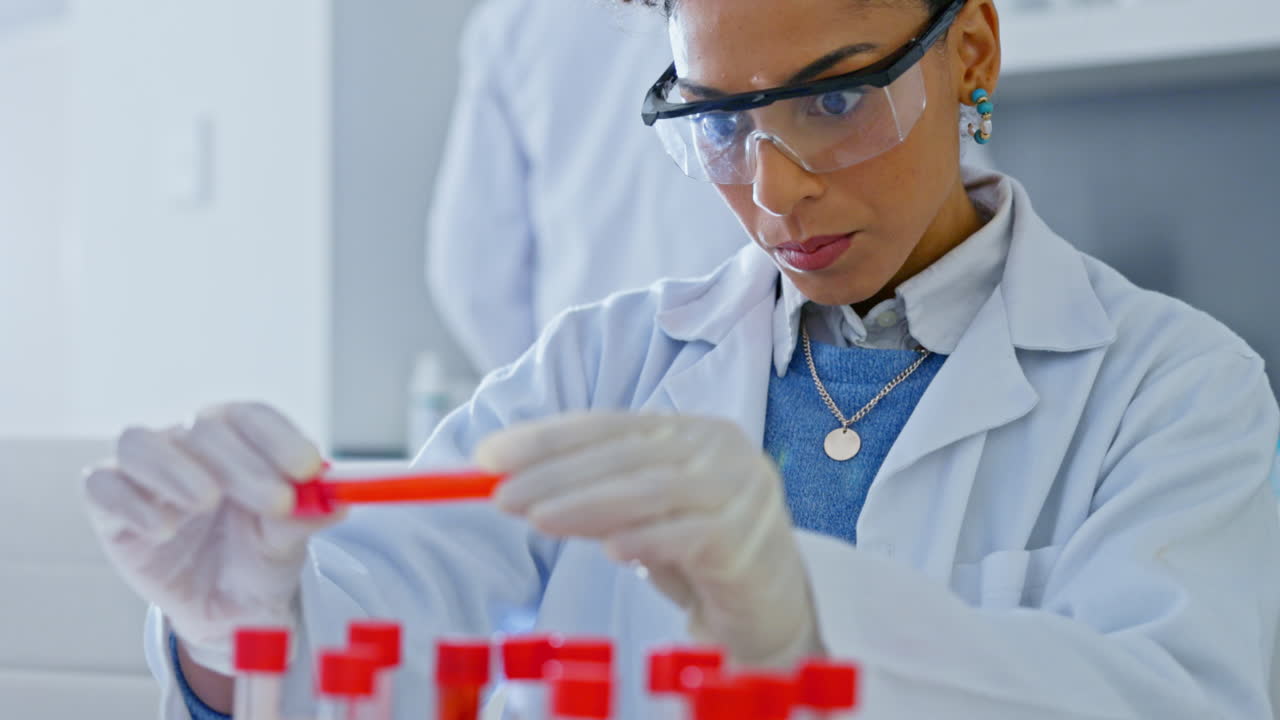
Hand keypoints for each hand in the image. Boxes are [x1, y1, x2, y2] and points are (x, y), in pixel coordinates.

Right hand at [82, 403, 338, 673]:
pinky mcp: (109, 507)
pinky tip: (165, 529)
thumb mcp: (289, 543)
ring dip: (176, 469)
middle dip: (243, 464)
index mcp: (240, 440)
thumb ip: (304, 518)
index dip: (280, 438)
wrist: (228, 607)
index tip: (310, 468)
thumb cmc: (260, 558)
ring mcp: (146, 472)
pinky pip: (102, 486)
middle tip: (277, 500)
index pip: (252, 417)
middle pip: (205, 429)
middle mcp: (189, 444)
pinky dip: (131, 502)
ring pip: (141, 443)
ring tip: (206, 501)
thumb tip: (337, 502)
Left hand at [477, 412, 820, 666]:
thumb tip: (507, 477)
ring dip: (587, 505)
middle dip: (556, 474)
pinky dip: (648, 542)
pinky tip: (612, 551)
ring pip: (651, 491)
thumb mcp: (643, 508)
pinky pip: (690, 537)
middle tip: (501, 494)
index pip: (608, 425)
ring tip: (537, 518)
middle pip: (625, 455)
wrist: (768, 601)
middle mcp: (719, 449)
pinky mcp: (748, 540)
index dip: (546, 438)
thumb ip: (592, 488)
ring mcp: (741, 491)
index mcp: (690, 430)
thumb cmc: (696, 548)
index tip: (490, 456)